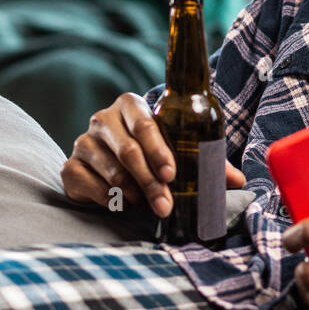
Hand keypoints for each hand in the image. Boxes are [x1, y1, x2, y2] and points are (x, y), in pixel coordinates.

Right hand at [61, 91, 245, 217]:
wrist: (110, 162)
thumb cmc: (151, 152)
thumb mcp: (177, 150)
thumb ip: (206, 161)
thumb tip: (239, 180)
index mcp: (131, 105)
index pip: (145, 124)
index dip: (159, 150)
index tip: (172, 174)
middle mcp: (103, 119)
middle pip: (128, 150)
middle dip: (150, 181)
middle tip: (165, 204)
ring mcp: (83, 141)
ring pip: (110, 171)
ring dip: (132, 192)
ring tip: (147, 203)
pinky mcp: (70, 166)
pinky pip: (87, 185)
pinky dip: (109, 199)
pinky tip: (123, 203)